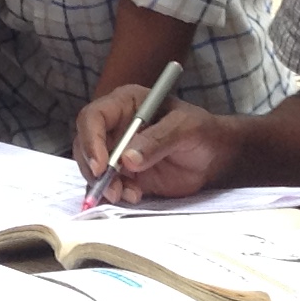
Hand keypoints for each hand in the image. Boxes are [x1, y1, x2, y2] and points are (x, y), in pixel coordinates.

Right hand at [72, 90, 230, 201]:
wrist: (214, 157)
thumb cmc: (202, 131)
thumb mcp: (186, 128)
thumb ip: (158, 140)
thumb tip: (127, 158)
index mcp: (126, 103)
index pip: (93, 117)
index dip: (90, 140)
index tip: (102, 165)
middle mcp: (116, 126)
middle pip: (85, 145)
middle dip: (94, 169)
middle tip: (112, 189)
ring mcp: (118, 152)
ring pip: (93, 169)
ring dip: (104, 186)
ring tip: (129, 194)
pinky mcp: (124, 175)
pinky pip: (107, 186)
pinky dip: (114, 195)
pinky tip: (134, 196)